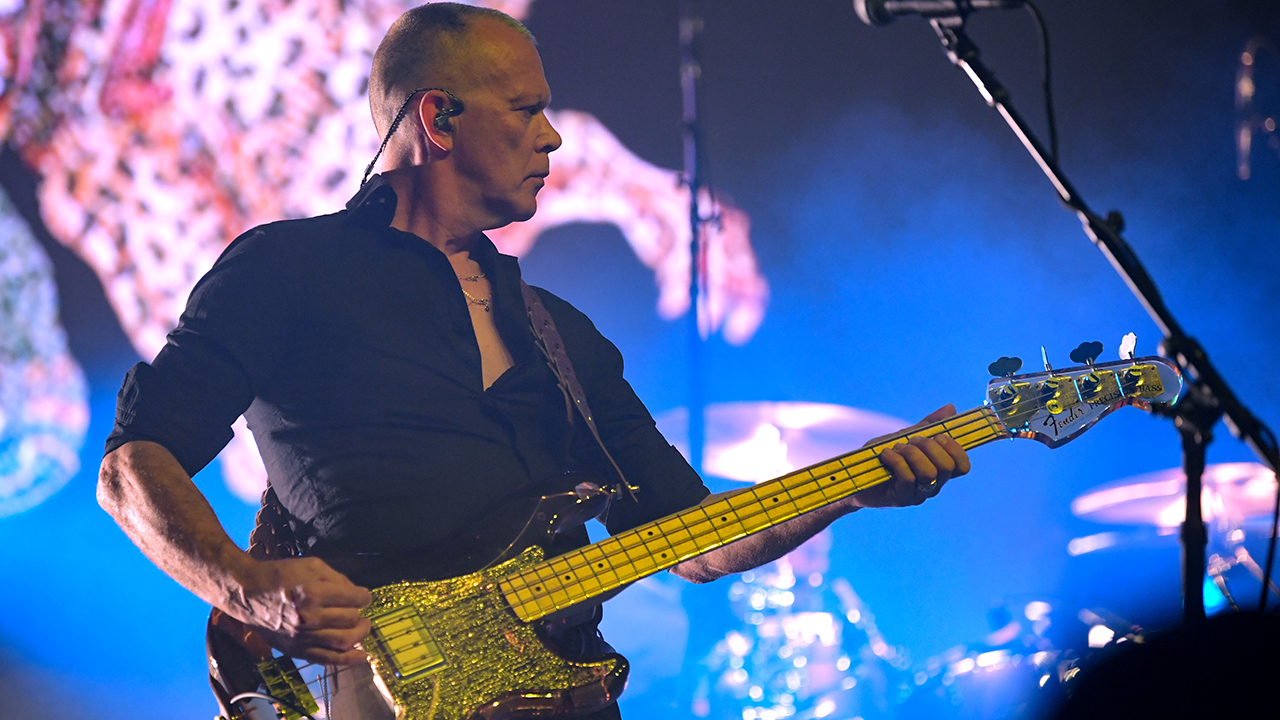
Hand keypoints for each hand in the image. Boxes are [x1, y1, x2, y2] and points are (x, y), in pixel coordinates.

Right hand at [234, 556, 373, 665]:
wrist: (248, 593)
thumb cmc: (281, 575)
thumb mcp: (311, 566)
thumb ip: (337, 578)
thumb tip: (357, 593)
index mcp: (312, 594)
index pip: (352, 599)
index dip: (364, 597)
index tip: (365, 596)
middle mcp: (308, 618)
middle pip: (350, 619)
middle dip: (360, 614)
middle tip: (360, 610)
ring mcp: (302, 637)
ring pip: (343, 641)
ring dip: (359, 634)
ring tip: (363, 627)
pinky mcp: (296, 650)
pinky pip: (327, 660)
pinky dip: (348, 660)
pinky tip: (362, 656)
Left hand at [848, 404, 970, 508]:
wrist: (855, 475)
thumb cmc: (884, 457)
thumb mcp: (906, 436)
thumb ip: (928, 425)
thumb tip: (950, 408)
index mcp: (939, 471)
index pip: (963, 466)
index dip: (955, 449)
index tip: (938, 436)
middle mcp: (933, 485)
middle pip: (947, 467)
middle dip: (930, 446)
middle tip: (913, 440)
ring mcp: (918, 494)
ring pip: (928, 473)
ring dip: (912, 454)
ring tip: (897, 447)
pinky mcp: (901, 498)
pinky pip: (907, 478)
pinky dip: (897, 460)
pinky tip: (886, 454)